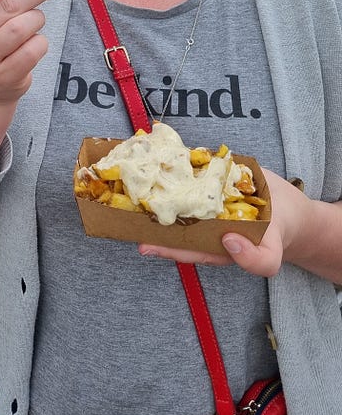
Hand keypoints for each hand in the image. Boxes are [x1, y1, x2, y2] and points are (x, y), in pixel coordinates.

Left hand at [138, 169, 308, 277]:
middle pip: (171, 218)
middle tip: (126, 207)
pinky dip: (179, 162)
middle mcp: (199, 220)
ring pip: (176, 191)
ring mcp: (202, 196)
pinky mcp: (209, 175)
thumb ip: (255, 261)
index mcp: (208, 243)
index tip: (143, 243)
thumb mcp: (269, 256)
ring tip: (136, 176)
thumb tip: (228, 241)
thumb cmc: (273, 237)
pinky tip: (163, 153)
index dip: (162, 246)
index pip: (181, 247)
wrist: (288, 209)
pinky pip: (191, 169)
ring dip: (158, 184)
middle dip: (150, 214)